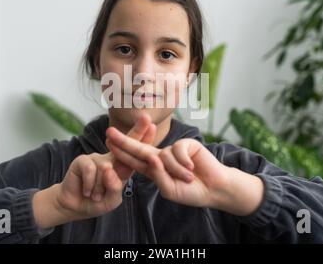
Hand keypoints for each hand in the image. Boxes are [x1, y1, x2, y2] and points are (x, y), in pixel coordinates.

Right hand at [32, 114, 155, 228]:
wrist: (75, 207)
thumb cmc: (97, 202)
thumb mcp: (112, 199)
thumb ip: (115, 187)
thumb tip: (108, 169)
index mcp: (122, 168)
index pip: (135, 153)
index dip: (144, 140)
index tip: (153, 126)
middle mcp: (111, 159)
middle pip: (125, 142)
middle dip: (137, 130)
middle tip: (146, 117)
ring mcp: (97, 157)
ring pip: (105, 168)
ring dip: (100, 187)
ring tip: (96, 196)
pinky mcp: (82, 159)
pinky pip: (90, 170)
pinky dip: (89, 185)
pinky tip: (86, 191)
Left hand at [106, 128, 263, 214]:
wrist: (214, 188)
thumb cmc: (191, 191)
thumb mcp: (169, 190)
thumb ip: (158, 176)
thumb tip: (151, 157)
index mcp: (154, 169)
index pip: (134, 160)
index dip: (121, 152)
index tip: (108, 143)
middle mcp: (160, 157)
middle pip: (139, 148)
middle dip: (124, 140)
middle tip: (109, 131)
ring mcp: (172, 150)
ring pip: (164, 156)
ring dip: (176, 170)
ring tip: (188, 178)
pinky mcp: (185, 144)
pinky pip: (178, 150)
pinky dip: (184, 162)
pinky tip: (193, 167)